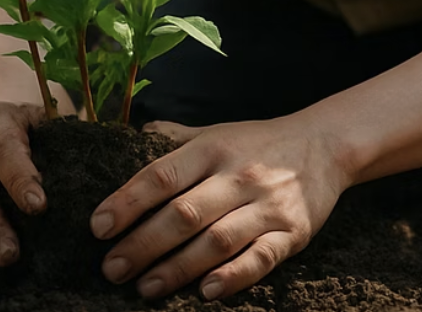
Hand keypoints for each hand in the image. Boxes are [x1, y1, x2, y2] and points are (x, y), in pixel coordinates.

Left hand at [90, 112, 349, 299]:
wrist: (324, 144)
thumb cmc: (257, 141)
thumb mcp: (215, 130)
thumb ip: (175, 137)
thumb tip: (132, 136)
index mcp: (213, 148)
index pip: (162, 176)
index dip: (128, 201)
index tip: (98, 226)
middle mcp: (238, 175)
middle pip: (184, 213)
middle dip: (143, 244)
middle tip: (112, 269)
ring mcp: (266, 205)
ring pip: (216, 240)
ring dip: (178, 268)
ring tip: (145, 288)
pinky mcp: (292, 232)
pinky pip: (261, 258)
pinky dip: (234, 277)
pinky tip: (206, 292)